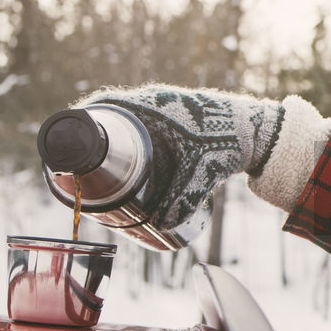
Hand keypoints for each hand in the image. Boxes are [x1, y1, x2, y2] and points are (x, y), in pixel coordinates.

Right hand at [75, 84, 283, 229]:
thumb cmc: (226, 143)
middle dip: (98, 137)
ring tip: (103, 163)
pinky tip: (130, 153)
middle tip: (86, 164)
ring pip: (132, 119)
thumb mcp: (200, 174)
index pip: (106, 106)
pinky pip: (148, 122)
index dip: (85, 122)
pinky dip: (137, 136)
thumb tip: (163, 230)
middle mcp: (156, 100)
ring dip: (117, 136)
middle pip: (114, 114)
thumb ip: (182, 202)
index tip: (71, 143)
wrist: (259, 132)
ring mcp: (167, 106)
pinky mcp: (179, 116)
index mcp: (152, 103)